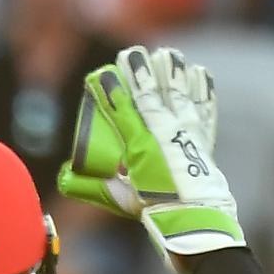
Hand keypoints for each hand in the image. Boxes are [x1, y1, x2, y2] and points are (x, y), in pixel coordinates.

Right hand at [60, 45, 241, 273]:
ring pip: (182, 94)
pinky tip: (200, 75)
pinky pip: (205, 109)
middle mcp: (169, 133)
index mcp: (145, 144)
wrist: (195, 222)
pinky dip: (203, 91)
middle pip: (156, 93)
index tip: (108, 68)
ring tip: (169, 54)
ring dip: (176, 73)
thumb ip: (99, 182)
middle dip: (145, 70)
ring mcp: (190, 135)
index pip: (130, 105)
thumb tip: (68, 175)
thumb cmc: (153, 209)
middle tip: (135, 52)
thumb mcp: (121, 194)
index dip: (118, 85)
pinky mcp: (204, 142)